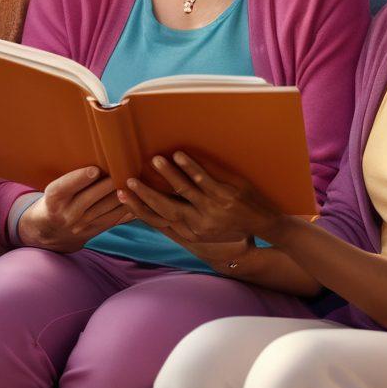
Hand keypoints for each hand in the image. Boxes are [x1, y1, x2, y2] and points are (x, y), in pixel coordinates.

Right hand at [17, 167, 133, 253]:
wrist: (52, 227)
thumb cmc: (59, 196)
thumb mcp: (56, 186)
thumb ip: (72, 177)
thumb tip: (98, 154)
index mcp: (54, 198)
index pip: (65, 187)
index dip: (80, 178)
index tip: (94, 170)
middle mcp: (66, 213)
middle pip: (89, 198)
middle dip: (108, 184)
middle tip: (125, 169)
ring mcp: (81, 225)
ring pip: (105, 208)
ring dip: (122, 195)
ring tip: (135, 181)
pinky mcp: (94, 231)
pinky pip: (114, 218)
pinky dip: (127, 207)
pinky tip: (138, 197)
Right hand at [118, 152, 284, 244]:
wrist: (265, 225)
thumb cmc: (234, 225)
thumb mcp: (208, 231)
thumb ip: (187, 220)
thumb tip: (163, 208)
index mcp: (191, 231)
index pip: (159, 220)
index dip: (138, 208)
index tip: (121, 195)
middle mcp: (199, 223)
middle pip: (166, 208)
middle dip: (145, 193)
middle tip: (128, 180)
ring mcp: (213, 209)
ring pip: (184, 190)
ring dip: (168, 174)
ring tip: (154, 160)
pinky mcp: (226, 196)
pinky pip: (204, 179)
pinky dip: (190, 167)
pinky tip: (179, 155)